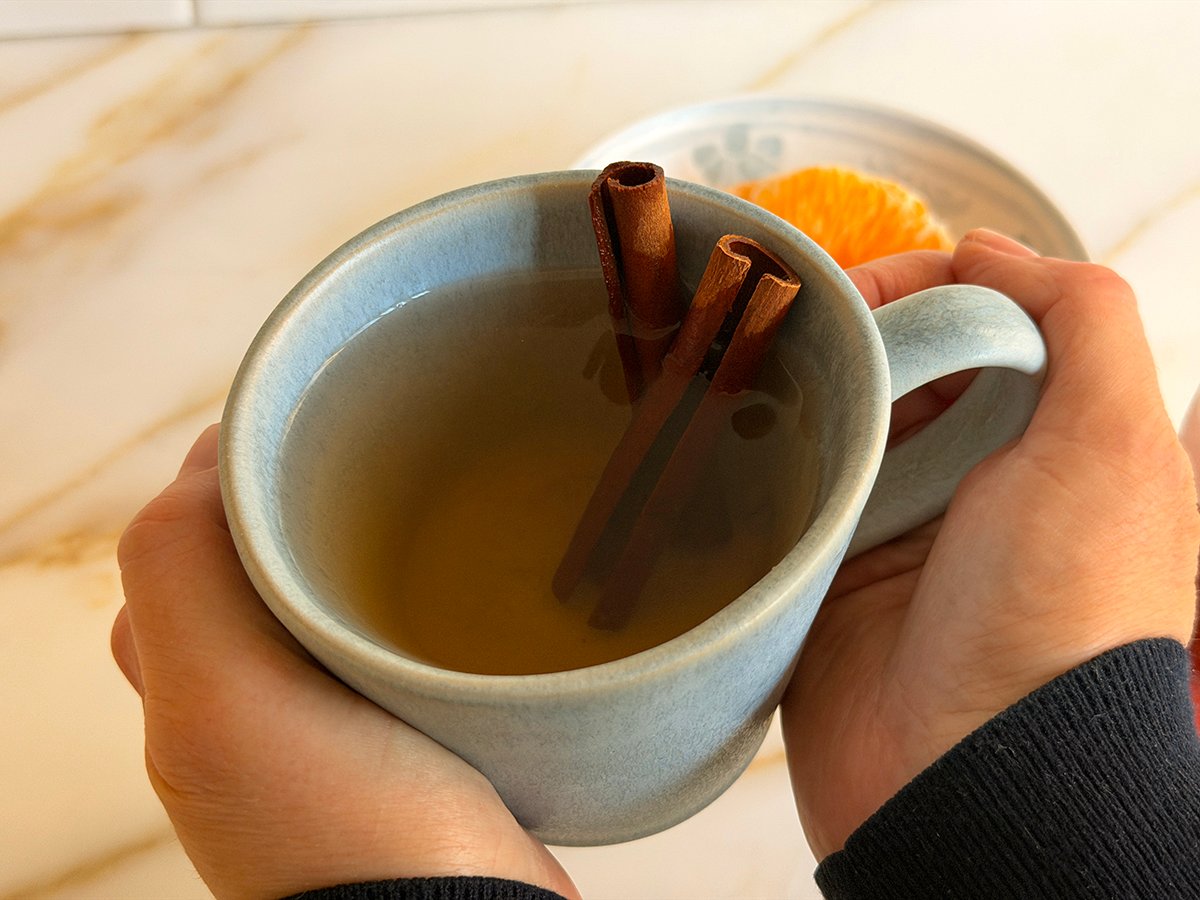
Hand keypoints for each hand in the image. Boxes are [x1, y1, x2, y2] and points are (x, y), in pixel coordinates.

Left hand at [111, 426, 577, 899]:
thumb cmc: (344, 824)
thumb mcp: (218, 694)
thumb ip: (177, 568)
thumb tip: (216, 455)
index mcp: (191, 683)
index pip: (188, 536)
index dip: (234, 468)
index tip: (305, 423)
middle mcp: (251, 700)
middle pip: (261, 557)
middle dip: (304, 497)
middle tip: (375, 454)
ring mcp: (334, 717)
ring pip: (335, 590)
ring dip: (369, 541)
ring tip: (428, 498)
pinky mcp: (412, 728)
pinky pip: (402, 632)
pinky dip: (423, 592)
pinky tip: (467, 577)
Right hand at [782, 229, 1199, 858]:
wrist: (965, 774)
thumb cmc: (1056, 617)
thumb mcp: (1115, 445)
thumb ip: (1085, 320)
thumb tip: (989, 248)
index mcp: (1053, 442)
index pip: (986, 324)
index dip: (928, 287)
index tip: (866, 288)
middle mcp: (977, 477)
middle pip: (904, 364)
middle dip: (852, 332)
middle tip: (787, 326)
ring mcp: (899, 523)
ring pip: (841, 418)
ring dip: (800, 389)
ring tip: (746, 370)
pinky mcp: (831, 566)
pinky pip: (794, 485)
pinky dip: (767, 453)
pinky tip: (733, 431)